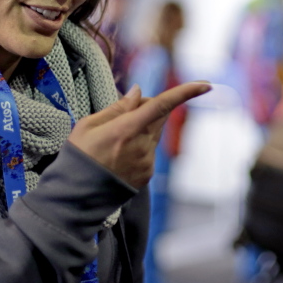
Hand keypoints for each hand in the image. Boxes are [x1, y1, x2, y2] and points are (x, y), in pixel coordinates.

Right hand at [67, 81, 210, 187]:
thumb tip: (138, 92)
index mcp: (126, 129)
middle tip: (125, 111)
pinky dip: (140, 145)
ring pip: (154, 132)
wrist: (76, 197)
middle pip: (159, 115)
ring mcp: (147, 161)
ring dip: (143, 127)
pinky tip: (119, 155)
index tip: (206, 85)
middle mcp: (142, 145)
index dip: (186, 93)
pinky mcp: (147, 173)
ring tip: (115, 140)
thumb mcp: (89, 125)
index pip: (162, 105)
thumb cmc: (78, 156)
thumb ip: (118, 107)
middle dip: (149, 107)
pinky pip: (150, 150)